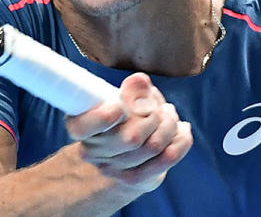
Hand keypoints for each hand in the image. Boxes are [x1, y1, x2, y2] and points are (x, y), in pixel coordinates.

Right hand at [64, 73, 192, 192]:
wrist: (118, 153)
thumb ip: (129, 90)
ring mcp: (113, 169)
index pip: (83, 127)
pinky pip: (167, 159)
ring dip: (168, 125)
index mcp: (79, 126)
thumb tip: (140, 81)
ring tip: (169, 113)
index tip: (119, 105)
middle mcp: (92, 151)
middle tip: (157, 106)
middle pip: (130, 138)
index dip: (103, 118)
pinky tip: (182, 128)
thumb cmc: (117, 117)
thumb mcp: (117, 97)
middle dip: (152, 116)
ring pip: (152, 147)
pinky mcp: (135, 178)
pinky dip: (181, 140)